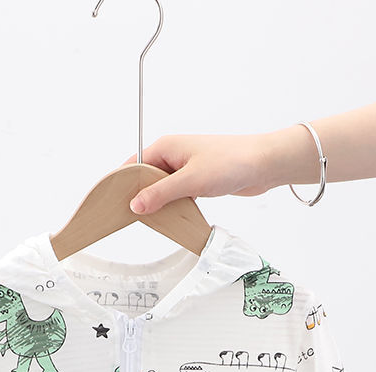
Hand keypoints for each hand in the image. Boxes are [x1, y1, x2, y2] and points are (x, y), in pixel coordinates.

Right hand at [120, 133, 272, 214]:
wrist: (264, 164)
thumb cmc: (232, 162)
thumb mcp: (191, 181)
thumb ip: (161, 194)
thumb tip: (135, 205)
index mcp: (166, 147)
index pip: (133, 165)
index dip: (121, 185)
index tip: (112, 204)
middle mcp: (172, 155)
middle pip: (144, 179)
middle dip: (139, 197)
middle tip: (131, 218)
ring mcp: (185, 168)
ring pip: (161, 189)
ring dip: (158, 203)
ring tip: (151, 220)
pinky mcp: (196, 180)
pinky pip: (175, 194)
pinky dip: (172, 205)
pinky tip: (172, 217)